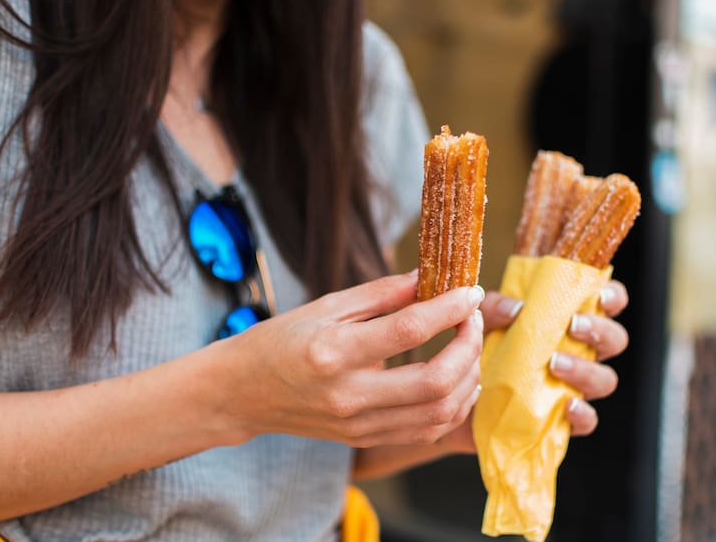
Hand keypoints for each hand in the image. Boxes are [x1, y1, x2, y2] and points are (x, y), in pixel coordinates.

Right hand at [216, 272, 484, 448]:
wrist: (243, 392)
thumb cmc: (282, 341)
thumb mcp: (327, 305)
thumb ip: (383, 293)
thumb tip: (430, 276)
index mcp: (333, 352)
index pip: (409, 330)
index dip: (450, 308)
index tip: (469, 291)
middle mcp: (348, 395)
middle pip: (435, 381)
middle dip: (469, 347)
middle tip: (472, 319)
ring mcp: (359, 424)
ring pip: (439, 413)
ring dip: (468, 379)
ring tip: (469, 347)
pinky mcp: (366, 439)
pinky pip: (427, 431)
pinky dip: (454, 406)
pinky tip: (458, 380)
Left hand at [437, 280, 630, 452]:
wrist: (454, 396)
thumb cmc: (477, 348)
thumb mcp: (480, 320)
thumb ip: (494, 307)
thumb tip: (516, 307)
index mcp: (567, 320)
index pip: (606, 302)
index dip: (612, 296)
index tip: (599, 294)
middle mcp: (578, 351)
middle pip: (615, 340)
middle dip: (600, 331)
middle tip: (572, 326)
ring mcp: (572, 386)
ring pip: (605, 379)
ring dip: (587, 370)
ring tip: (554, 364)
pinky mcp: (559, 419)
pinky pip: (587, 420)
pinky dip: (582, 413)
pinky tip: (566, 405)